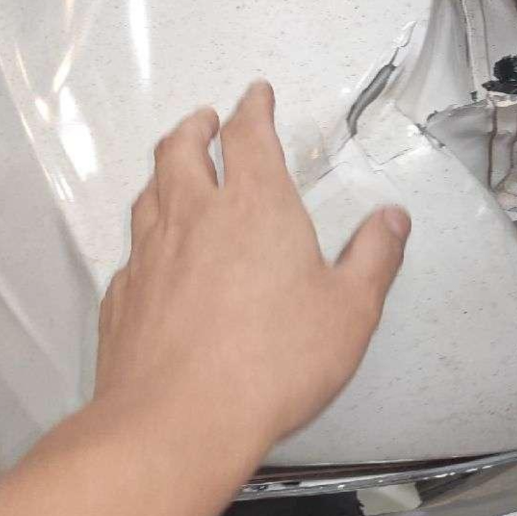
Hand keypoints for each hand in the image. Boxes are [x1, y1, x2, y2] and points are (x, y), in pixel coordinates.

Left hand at [94, 81, 410, 451]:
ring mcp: (149, 255)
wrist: (177, 422)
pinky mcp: (122, 296)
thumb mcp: (350, 310)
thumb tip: (394, 218)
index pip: (249, 136)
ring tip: (176, 170)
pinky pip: (132, 250)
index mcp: (255, 207)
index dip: (253, 107)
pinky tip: (156, 255)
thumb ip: (375, 257)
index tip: (256, 93)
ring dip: (164, 171)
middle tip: (205, 119)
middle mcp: (194, 217)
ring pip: (149, 194)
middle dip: (195, 127)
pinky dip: (147, 236)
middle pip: (181, 151)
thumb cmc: (273, 362)